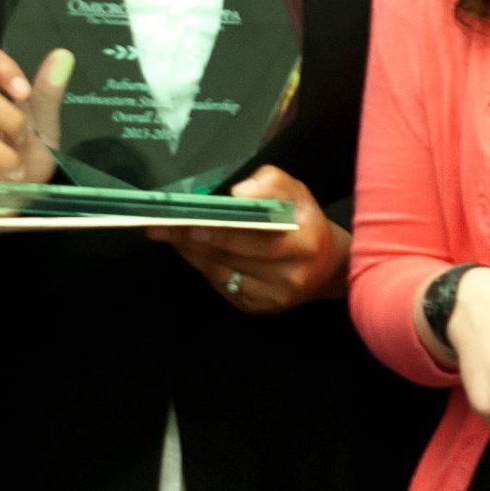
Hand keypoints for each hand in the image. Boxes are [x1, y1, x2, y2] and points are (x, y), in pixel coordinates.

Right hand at [0, 44, 70, 225]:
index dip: (1, 68)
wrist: (7, 208)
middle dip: (11, 122)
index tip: (23, 91)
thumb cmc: (20, 163)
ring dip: (5, 157)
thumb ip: (47, 95)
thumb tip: (63, 54)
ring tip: (15, 170)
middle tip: (23, 140)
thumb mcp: (42, 130)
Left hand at [155, 167, 348, 311]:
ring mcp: (273, 296)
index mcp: (305, 241)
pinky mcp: (258, 307)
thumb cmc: (305, 224)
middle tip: (162, 224)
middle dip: (194, 238)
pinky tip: (186, 250)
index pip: (259, 237)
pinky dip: (201, 265)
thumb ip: (271, 183)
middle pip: (234, 255)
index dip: (224, 228)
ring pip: (222, 272)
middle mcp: (291, 274)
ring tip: (166, 233)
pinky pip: (222, 285)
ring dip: (191, 252)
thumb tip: (239, 193)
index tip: (194, 217)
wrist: (327, 269)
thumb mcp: (297, 193)